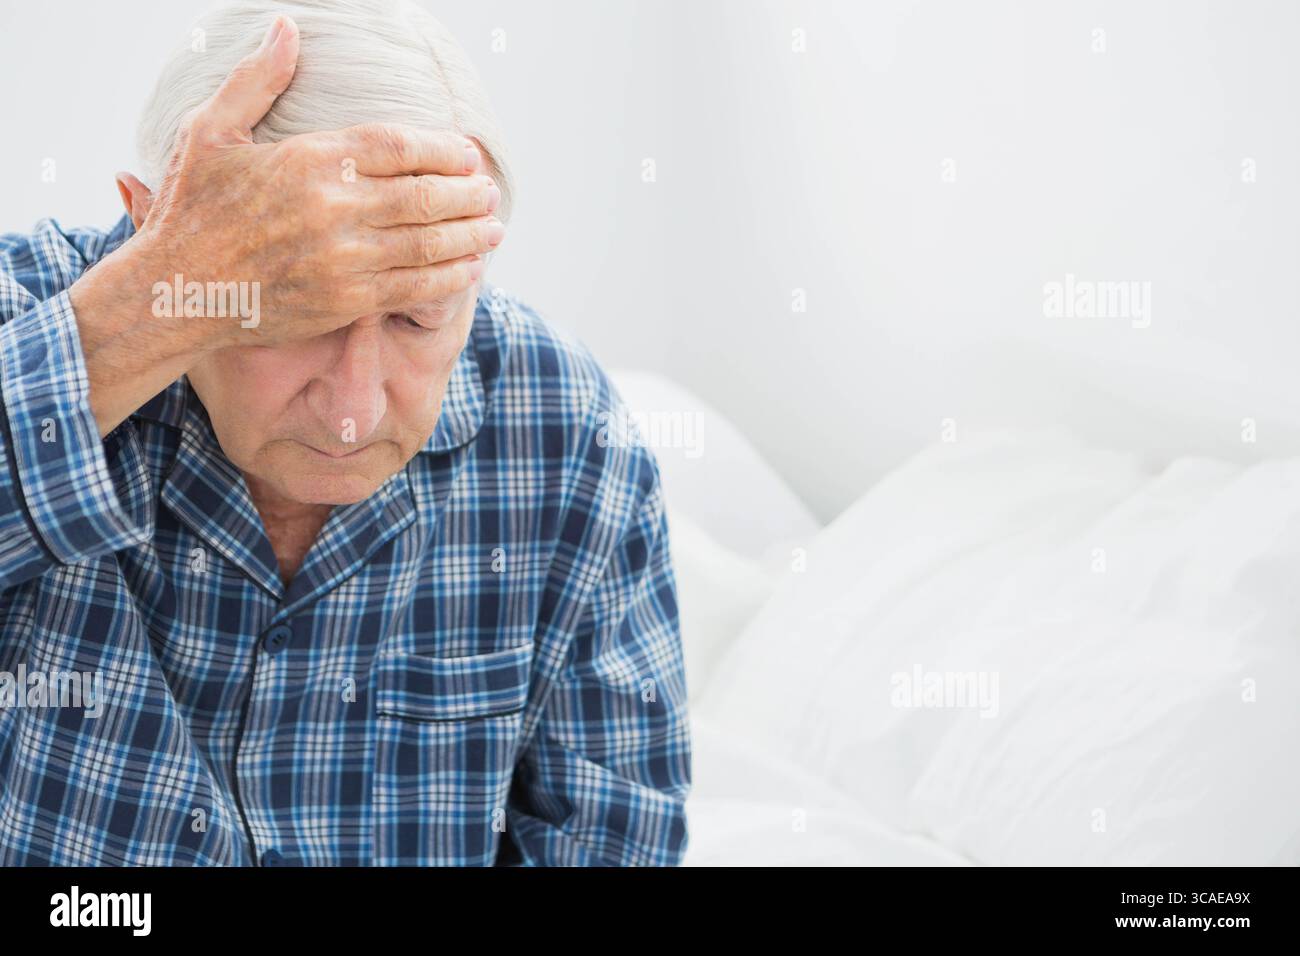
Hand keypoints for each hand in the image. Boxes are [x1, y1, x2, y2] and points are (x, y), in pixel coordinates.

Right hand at [127, 13, 503, 351]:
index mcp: (309, 160)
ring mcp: (343, 258)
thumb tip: (288, 28)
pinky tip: (469, 270)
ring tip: (494, 229)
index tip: (467, 153)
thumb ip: (256, 81)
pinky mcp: (346, 301)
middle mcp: (333, 208)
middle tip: (490, 192)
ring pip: (427, 243)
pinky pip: (413, 287)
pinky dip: (448, 278)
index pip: (397, 145)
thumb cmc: (192, 209)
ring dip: (469, 236)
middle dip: (466, 193)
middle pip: (424, 194)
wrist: (176, 292)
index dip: (442, 148)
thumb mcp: (211, 132)